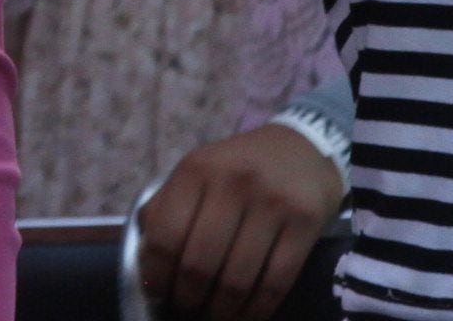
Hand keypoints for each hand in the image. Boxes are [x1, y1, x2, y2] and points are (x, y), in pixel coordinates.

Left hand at [132, 122, 342, 320]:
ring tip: (215, 315)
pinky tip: (246, 315)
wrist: (302, 148)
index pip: (164, 236)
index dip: (157, 275)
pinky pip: (276, 283)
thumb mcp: (195, 172)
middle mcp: (232, 182)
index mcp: (196, 169)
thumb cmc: (237, 168)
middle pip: (199, 264)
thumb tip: (147, 263)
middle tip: (187, 307)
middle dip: (188, 298)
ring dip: (222, 310)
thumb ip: (164, 208)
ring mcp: (272, 203)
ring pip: (237, 280)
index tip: (158, 293)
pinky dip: (257, 309)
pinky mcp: (305, 223)